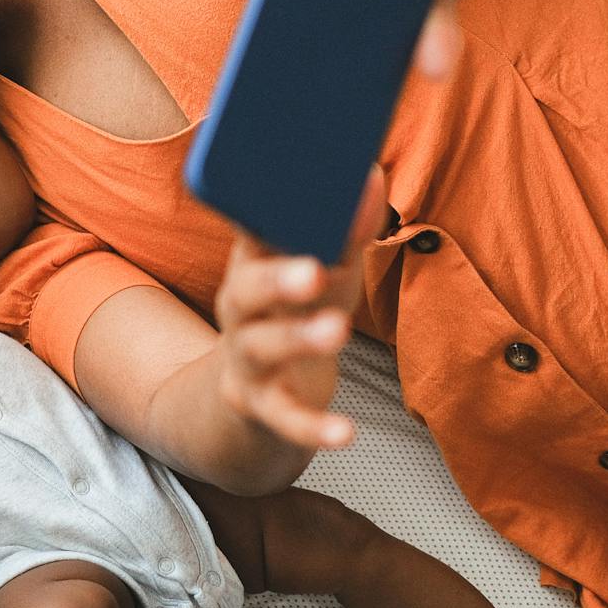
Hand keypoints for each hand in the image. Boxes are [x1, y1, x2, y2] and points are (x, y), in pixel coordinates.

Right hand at [212, 168, 388, 450]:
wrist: (249, 399)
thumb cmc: (292, 316)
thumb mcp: (316, 273)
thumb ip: (343, 232)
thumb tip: (370, 173)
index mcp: (249, 265)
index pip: (249, 231)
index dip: (260, 210)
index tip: (284, 186)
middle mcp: (238, 309)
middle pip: (246, 290)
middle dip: (277, 279)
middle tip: (313, 270)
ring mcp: (246, 360)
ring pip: (263, 348)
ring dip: (298, 338)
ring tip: (337, 329)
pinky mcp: (261, 408)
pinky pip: (284, 419)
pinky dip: (313, 428)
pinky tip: (345, 434)